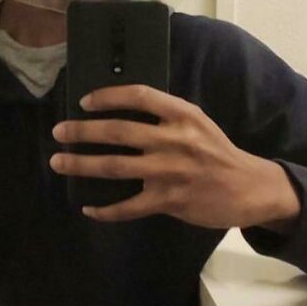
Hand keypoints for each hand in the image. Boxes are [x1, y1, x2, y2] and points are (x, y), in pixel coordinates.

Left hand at [50, 84, 300, 228]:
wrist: (248, 188)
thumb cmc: (217, 151)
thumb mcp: (196, 122)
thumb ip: (165, 116)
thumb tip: (120, 110)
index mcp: (182, 114)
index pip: (139, 96)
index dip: (109, 96)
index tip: (85, 101)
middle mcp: (174, 139)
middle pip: (118, 131)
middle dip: (82, 131)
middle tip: (59, 131)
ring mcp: (169, 171)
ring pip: (115, 166)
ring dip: (82, 164)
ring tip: (58, 161)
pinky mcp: (169, 200)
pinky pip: (128, 206)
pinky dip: (105, 209)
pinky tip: (89, 207)